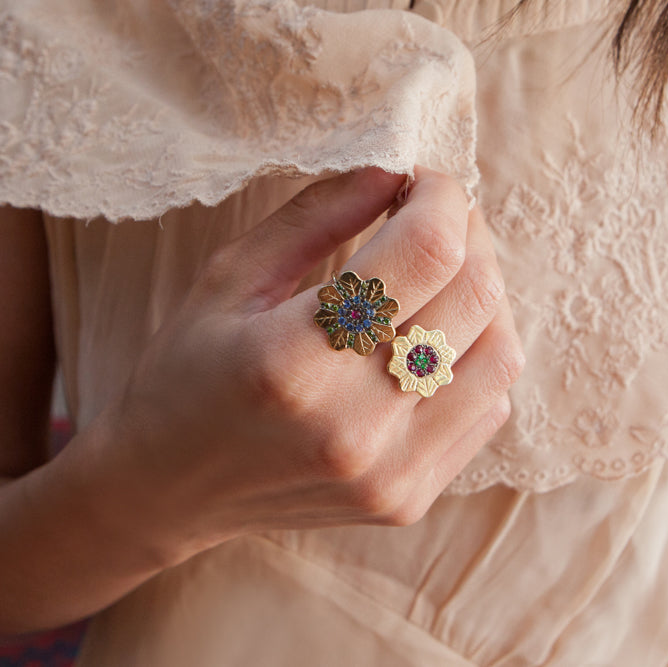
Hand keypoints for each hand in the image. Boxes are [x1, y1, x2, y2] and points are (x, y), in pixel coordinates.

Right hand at [97, 167, 523, 562]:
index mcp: (293, 359)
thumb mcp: (230, 276)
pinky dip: (476, 354)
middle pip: (474, 296)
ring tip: (441, 271)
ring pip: (500, 353)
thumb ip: (316, 215)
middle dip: (468, 233)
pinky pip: (489, 406)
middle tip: (434, 214)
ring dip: (484, 293)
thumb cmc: (187, 372)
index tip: (420, 180)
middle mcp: (352, 424)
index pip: (426, 251)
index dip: (440, 197)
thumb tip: (394, 169)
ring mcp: (389, 471)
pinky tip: (433, 335)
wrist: (167, 491)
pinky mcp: (408, 499)